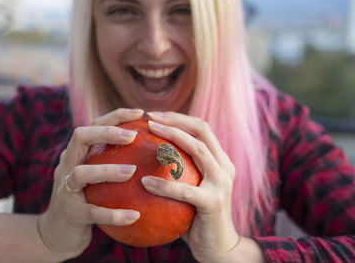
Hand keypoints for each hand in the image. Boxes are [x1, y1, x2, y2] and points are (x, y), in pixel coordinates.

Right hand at [37, 108, 143, 259]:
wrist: (56, 235)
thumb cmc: (86, 201)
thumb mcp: (96, 179)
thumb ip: (113, 163)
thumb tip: (154, 153)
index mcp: (76, 154)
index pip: (92, 125)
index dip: (114, 116)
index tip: (140, 113)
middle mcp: (67, 166)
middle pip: (80, 137)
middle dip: (106, 132)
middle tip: (133, 136)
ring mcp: (65, 189)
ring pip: (82, 173)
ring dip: (108, 170)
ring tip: (133, 172)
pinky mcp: (70, 214)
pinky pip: (92, 213)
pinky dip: (113, 214)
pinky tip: (135, 216)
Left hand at [143, 112, 239, 262]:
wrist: (218, 248)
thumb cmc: (195, 218)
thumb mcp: (188, 191)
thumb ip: (176, 175)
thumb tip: (139, 160)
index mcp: (219, 160)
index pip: (200, 128)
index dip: (177, 117)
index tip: (152, 115)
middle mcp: (224, 166)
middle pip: (201, 130)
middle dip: (174, 119)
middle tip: (148, 118)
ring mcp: (222, 183)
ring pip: (197, 150)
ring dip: (171, 137)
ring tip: (148, 133)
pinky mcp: (214, 202)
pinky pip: (185, 190)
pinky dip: (164, 184)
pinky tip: (144, 183)